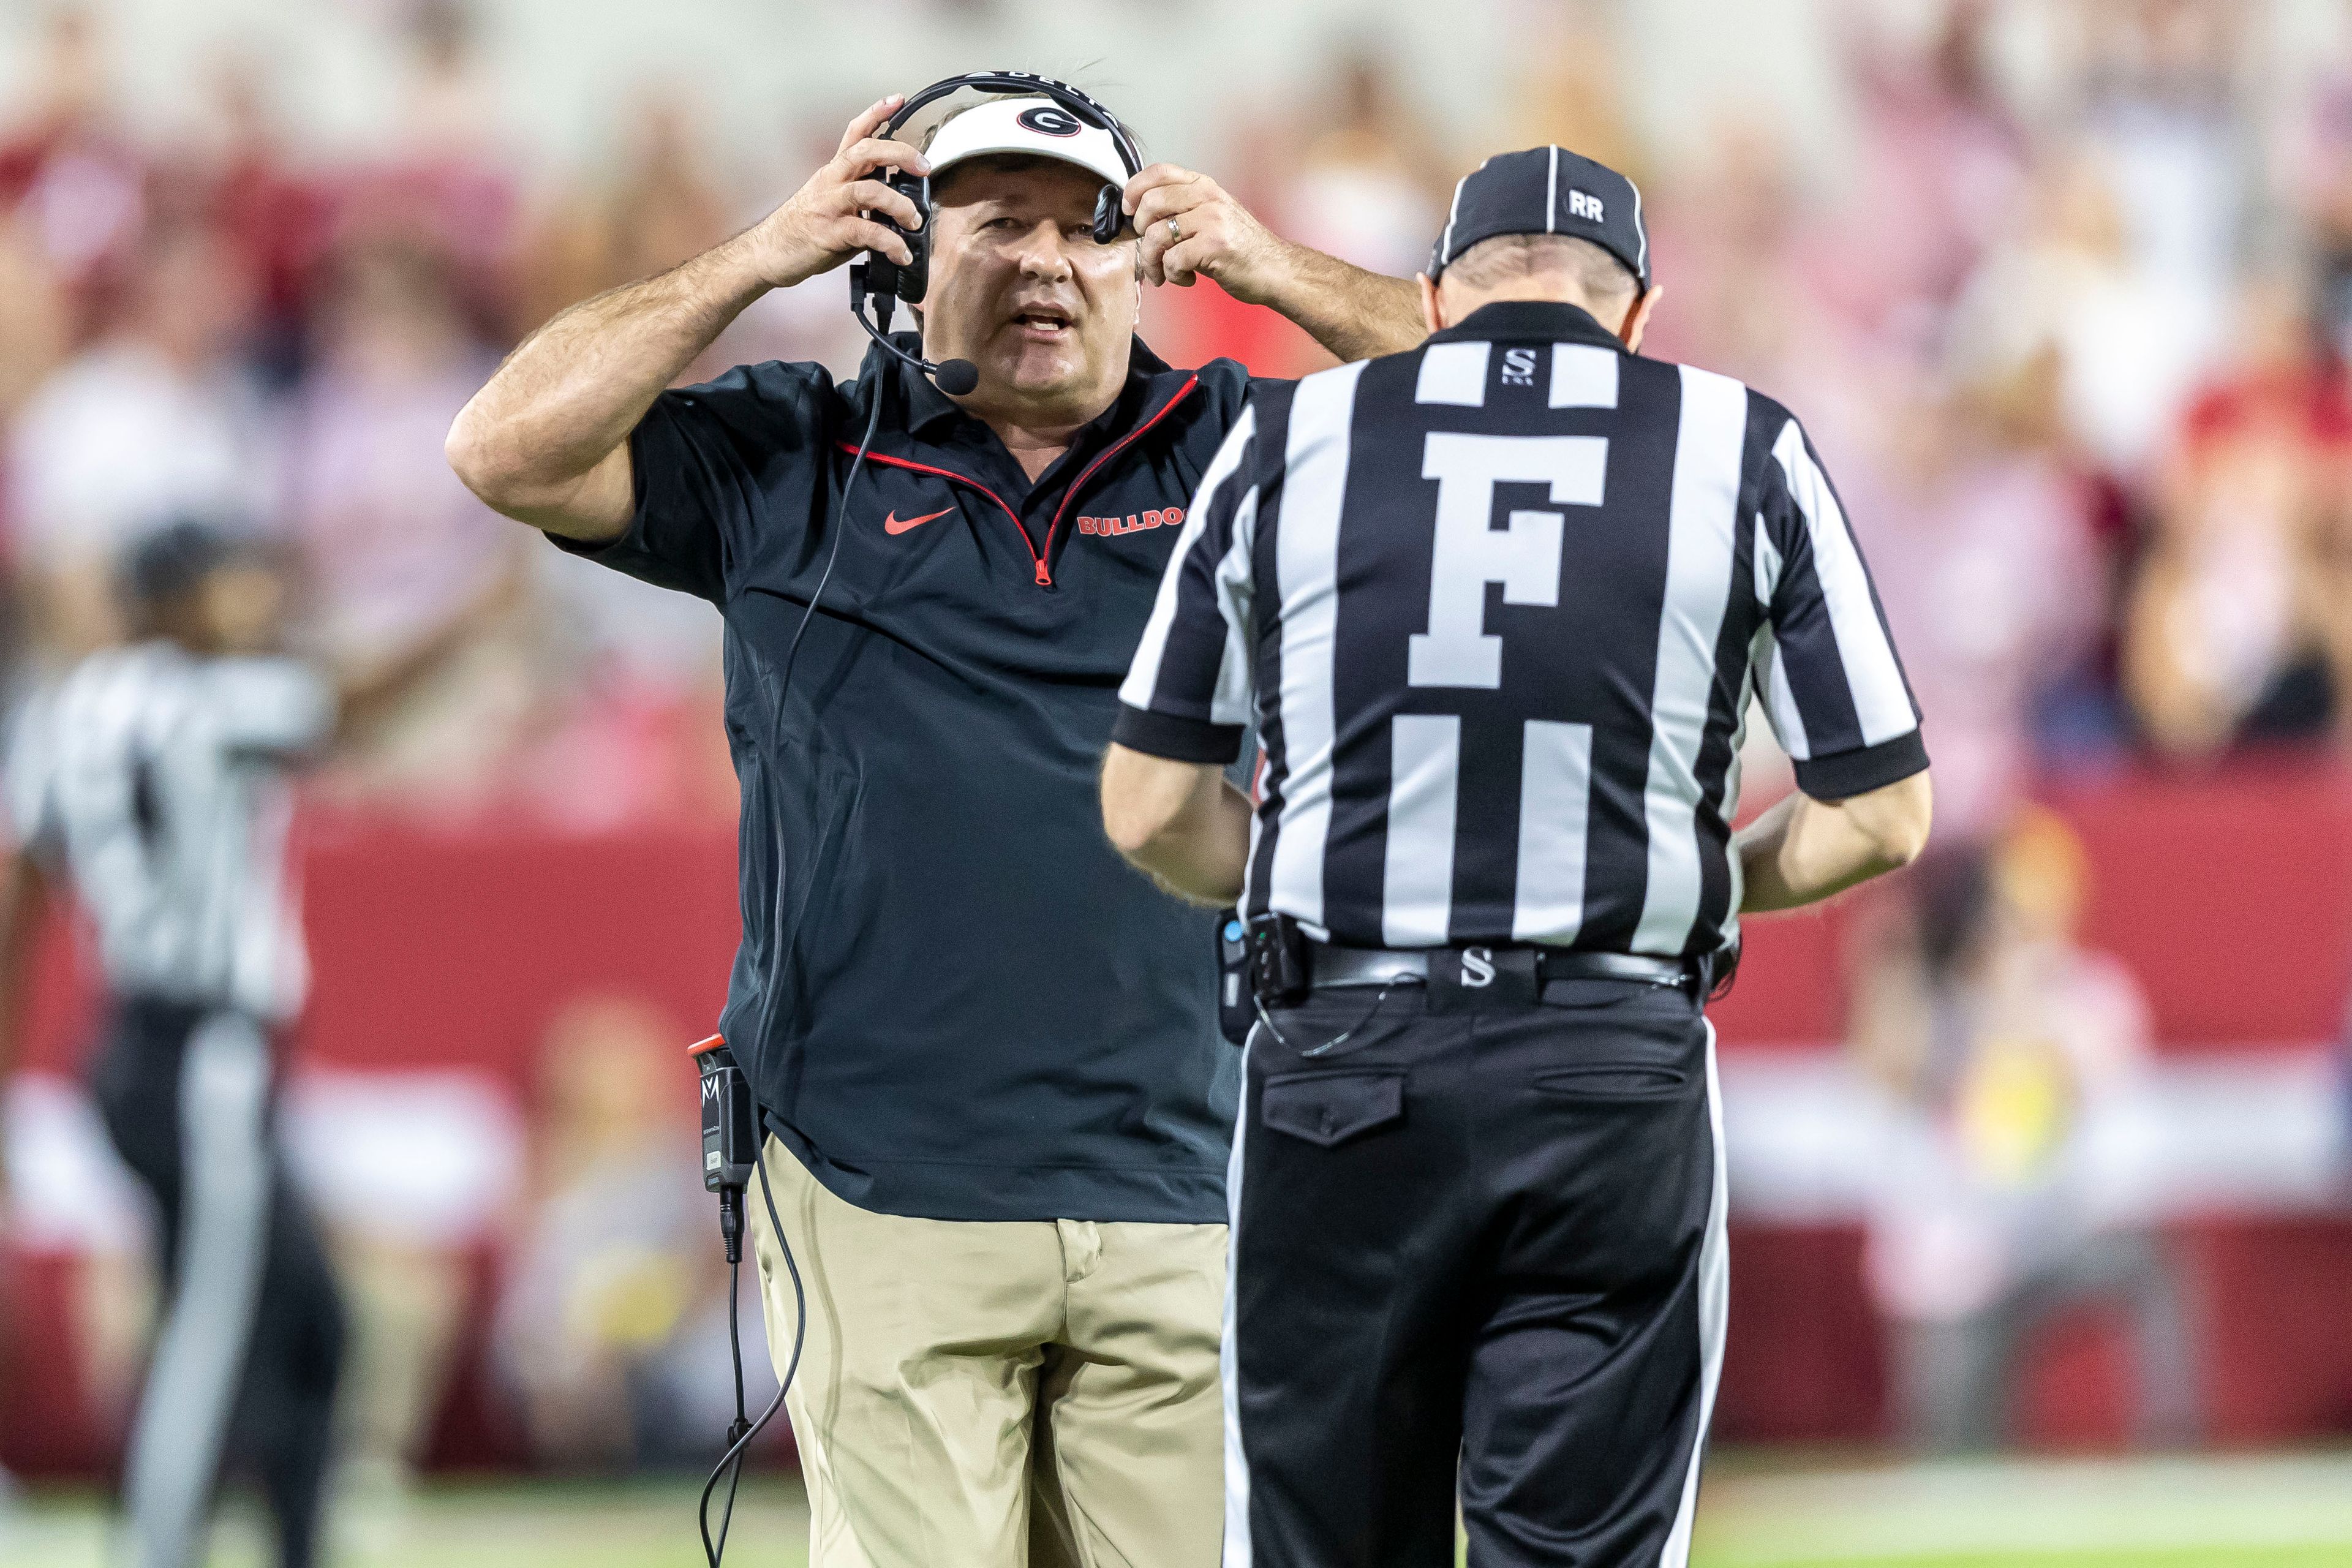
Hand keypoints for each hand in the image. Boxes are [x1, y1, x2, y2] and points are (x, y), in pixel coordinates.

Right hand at [743, 96, 930, 289]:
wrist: (768, 253)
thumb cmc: (801, 230)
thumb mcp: (831, 205)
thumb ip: (862, 201)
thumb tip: (897, 209)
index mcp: (833, 172)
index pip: (854, 133)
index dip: (875, 114)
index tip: (897, 100)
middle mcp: (830, 182)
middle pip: (866, 151)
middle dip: (901, 154)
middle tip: (924, 168)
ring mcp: (829, 205)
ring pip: (870, 190)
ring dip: (899, 204)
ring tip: (914, 221)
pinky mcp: (830, 232)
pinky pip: (867, 232)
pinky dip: (890, 243)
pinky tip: (901, 253)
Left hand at [1124, 164, 1290, 302]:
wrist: (1276, 269)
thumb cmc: (1242, 247)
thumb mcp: (1213, 214)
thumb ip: (1183, 206)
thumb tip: (1140, 213)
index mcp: (1204, 185)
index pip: (1158, 171)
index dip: (1134, 190)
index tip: (1129, 211)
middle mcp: (1207, 197)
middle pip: (1150, 203)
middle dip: (1139, 232)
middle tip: (1150, 248)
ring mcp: (1212, 220)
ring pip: (1156, 235)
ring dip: (1152, 261)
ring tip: (1164, 273)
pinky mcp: (1214, 247)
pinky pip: (1172, 260)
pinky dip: (1172, 275)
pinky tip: (1186, 278)